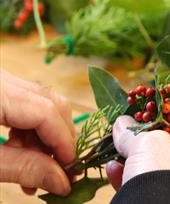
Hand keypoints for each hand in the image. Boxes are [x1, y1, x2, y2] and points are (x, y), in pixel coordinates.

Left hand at [0, 70, 75, 195]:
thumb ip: (23, 168)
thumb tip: (63, 182)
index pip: (46, 111)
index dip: (63, 142)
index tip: (70, 169)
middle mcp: (1, 78)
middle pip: (51, 103)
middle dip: (59, 139)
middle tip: (57, 170)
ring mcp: (1, 79)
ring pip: (42, 103)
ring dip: (44, 137)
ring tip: (32, 168)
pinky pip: (26, 103)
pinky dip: (30, 128)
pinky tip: (20, 150)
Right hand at [106, 115, 169, 203]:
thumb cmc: (169, 178)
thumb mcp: (148, 146)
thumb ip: (135, 133)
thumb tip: (122, 123)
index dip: (162, 124)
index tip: (141, 124)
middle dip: (146, 149)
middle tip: (126, 144)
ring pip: (167, 176)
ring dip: (138, 167)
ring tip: (116, 161)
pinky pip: (163, 194)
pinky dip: (141, 186)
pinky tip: (117, 176)